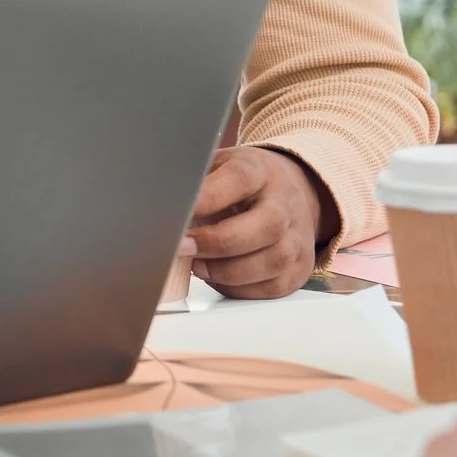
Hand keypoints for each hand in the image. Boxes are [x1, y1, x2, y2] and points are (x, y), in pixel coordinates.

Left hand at [187, 146, 329, 297]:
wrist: (290, 192)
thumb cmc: (241, 184)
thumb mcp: (217, 168)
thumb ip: (193, 183)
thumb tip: (156, 200)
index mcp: (259, 171)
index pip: (241, 178)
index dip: (210, 196)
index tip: (183, 210)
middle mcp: (285, 202)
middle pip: (267, 224)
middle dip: (219, 242)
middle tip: (182, 248)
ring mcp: (298, 236)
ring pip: (275, 259)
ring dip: (230, 271)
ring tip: (197, 267)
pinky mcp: (300, 266)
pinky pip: (275, 286)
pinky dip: (242, 288)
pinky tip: (219, 279)